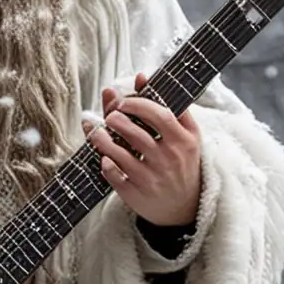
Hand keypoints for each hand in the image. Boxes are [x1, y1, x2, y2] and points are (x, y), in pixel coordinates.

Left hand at [88, 74, 201, 227]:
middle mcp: (168, 159)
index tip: (123, 103)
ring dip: (103, 139)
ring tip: (98, 132)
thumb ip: (166, 104)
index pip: (158, 115)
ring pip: (120, 155)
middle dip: (116, 120)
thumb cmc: (182, 162)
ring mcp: (152, 178)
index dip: (136, 104)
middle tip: (110, 117)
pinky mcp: (136, 194)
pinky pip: (114, 176)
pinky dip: (106, 164)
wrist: (186, 206)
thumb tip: (140, 76)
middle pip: (136, 134)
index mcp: (182, 141)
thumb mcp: (184, 133)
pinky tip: (104, 157)